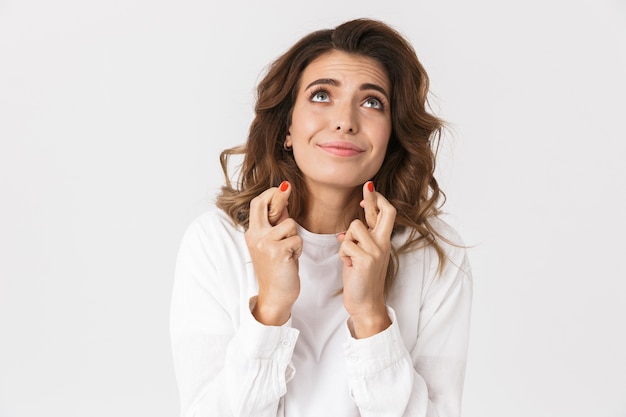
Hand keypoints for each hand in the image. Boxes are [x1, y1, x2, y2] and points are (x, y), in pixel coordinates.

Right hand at [245, 181, 301, 325]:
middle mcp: (255, 236)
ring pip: (290, 224)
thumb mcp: (272, 244)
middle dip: (278, 194)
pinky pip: (297, 239)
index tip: (284, 187)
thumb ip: (275, 224)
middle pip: (264, 203)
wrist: (275, 296)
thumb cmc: (277, 270)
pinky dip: (298, 249)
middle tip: (288, 188)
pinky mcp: (277, 251)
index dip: (271, 193)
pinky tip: (292, 260)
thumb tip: (282, 199)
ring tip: (290, 251)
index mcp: (253, 233)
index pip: (257, 204)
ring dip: (295, 237)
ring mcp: (265, 243)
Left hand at [338, 181, 394, 337]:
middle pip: (385, 212)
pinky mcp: (366, 259)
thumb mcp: (362, 256)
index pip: (387, 214)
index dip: (378, 199)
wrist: (366, 304)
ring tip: (349, 257)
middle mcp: (383, 244)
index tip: (368, 190)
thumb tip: (345, 233)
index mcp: (383, 242)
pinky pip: (346, 244)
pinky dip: (342, 254)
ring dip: (346, 241)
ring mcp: (376, 251)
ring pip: (355, 227)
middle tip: (367, 187)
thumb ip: (358, 243)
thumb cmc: (361, 280)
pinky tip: (348, 265)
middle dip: (373, 197)